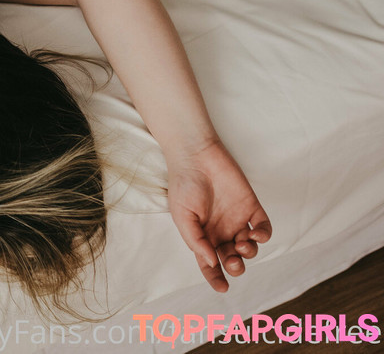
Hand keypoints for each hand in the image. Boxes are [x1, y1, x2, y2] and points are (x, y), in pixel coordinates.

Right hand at [166, 138, 272, 291]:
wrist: (196, 157)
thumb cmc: (184, 186)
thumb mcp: (182, 216)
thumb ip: (196, 240)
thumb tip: (212, 263)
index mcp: (202, 236)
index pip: (210, 264)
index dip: (215, 278)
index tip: (223, 288)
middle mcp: (221, 231)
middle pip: (232, 258)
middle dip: (235, 266)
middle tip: (232, 262)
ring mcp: (237, 220)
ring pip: (250, 247)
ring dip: (249, 252)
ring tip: (242, 243)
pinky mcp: (252, 207)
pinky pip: (264, 228)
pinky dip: (263, 235)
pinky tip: (255, 233)